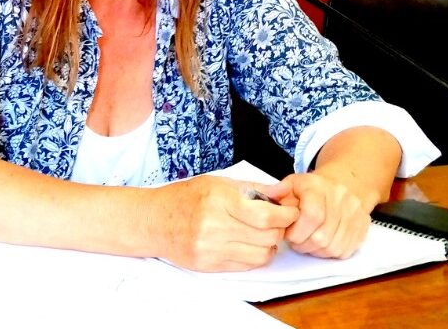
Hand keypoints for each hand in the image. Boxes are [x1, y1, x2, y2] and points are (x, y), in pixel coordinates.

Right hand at [153, 175, 298, 271]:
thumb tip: (283, 192)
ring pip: (260, 254)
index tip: (292, 211)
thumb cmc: (185, 197)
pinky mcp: (210, 265)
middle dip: (280, 228)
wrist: (155, 221)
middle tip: (278, 220)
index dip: (285, 215)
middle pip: (266, 236)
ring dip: (269, 244)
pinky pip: (246, 265)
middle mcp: (215, 226)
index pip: (264, 216)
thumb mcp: (217, 182)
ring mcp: (212, 248)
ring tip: (263, 233)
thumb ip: (252, 188)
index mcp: (219, 200)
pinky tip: (250, 243)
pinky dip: (255, 255)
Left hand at [262, 172, 370, 258]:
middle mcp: (341, 199)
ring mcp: (355, 214)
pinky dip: (329, 252)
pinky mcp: (363, 228)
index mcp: (319, 187)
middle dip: (303, 244)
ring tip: (307, 241)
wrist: (345, 183)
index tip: (288, 233)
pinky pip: (344, 251)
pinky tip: (321, 244)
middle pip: (321, 236)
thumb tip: (267, 196)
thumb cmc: (313, 188)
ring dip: (316, 250)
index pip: (312, 215)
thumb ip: (278, 191)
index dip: (297, 231)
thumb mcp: (293, 183)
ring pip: (333, 247)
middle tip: (295, 240)